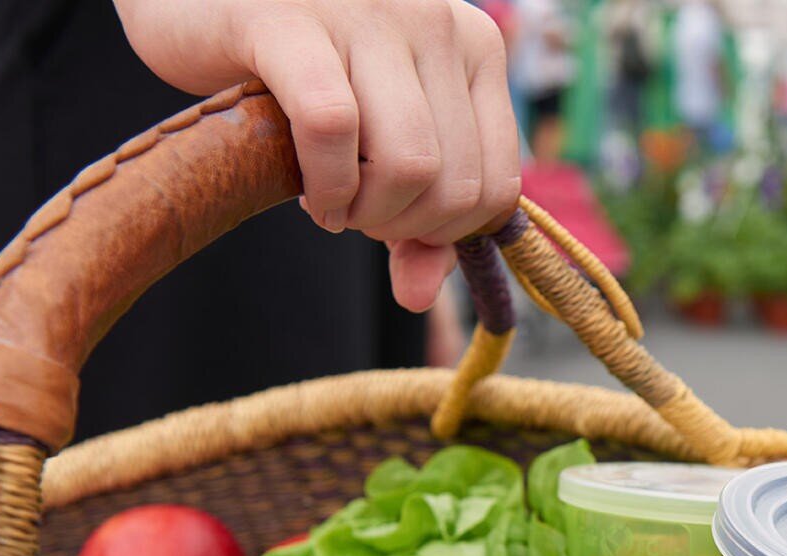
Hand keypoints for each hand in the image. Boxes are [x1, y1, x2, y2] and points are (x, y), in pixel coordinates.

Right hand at [115, 0, 520, 311]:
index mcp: (475, 46)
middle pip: (455, 184)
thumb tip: (420, 295)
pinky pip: (333, 128)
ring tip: (332, 204)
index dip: (449, 232)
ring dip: (365, 211)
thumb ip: (416, 217)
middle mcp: (433, 19)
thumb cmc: (298, 73)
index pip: (500, 184)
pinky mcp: (286, 20)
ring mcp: (364, 13)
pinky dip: (325, 182)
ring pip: (410, 163)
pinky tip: (308, 191)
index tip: (398, 227)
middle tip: (355, 216)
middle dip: (402, 227)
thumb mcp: (378, 141)